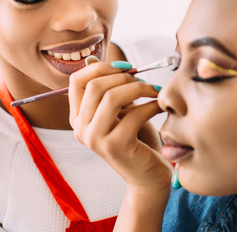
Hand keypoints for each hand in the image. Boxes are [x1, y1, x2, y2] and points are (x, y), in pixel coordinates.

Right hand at [68, 62, 171, 193]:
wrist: (148, 177)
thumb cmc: (137, 139)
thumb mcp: (120, 110)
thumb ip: (108, 89)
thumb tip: (92, 59)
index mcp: (78, 117)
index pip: (76, 80)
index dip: (101, 67)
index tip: (125, 68)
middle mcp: (81, 129)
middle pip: (94, 86)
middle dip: (123, 77)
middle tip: (143, 81)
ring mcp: (95, 139)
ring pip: (111, 97)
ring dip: (138, 88)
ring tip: (153, 91)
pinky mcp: (115, 146)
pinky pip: (133, 114)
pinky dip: (150, 105)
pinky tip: (160, 107)